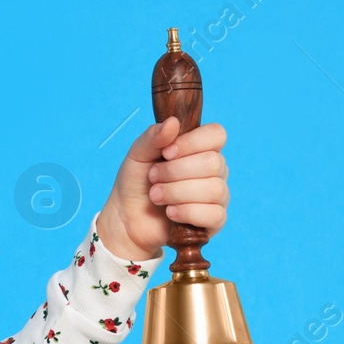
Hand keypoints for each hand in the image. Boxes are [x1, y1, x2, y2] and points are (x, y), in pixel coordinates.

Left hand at [96, 116, 229, 261]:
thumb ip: (153, 136)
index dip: (192, 143)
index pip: (217, 134)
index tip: (166, 153)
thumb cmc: (136, 183)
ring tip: (156, 196)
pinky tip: (170, 213)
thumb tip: (173, 122)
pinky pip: (215, 215)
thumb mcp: (138, 154)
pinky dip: (188, 213)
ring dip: (176, 193)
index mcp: (200, 148)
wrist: (126, 218)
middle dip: (175, 172)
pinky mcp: (214, 221)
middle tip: (153, 178)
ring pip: (213, 189)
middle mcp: (214, 170)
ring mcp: (218, 196)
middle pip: (213, 163)